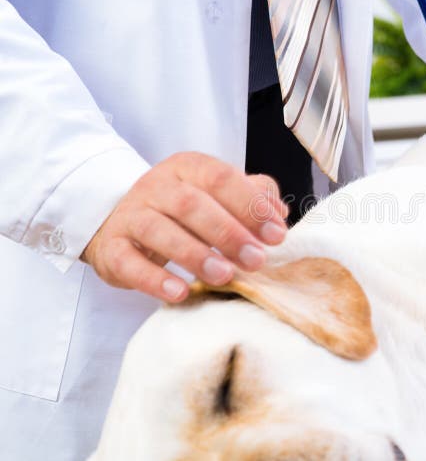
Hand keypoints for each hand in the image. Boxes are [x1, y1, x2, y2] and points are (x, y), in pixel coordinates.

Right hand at [81, 152, 288, 301]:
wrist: (119, 221)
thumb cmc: (183, 211)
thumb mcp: (217, 195)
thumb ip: (252, 196)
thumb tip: (279, 213)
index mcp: (188, 168)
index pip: (221, 178)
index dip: (250, 206)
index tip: (276, 235)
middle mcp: (157, 186)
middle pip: (191, 204)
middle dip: (228, 233)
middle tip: (256, 260)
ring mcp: (131, 215)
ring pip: (159, 230)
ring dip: (195, 254)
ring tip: (225, 276)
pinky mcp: (111, 248)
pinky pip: (129, 262)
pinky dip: (154, 279)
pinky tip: (180, 292)